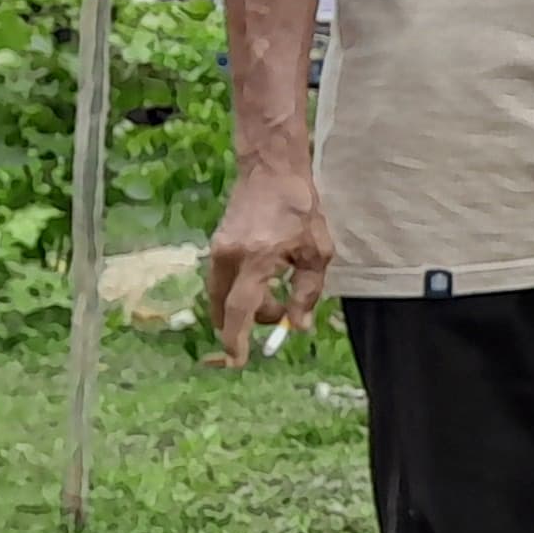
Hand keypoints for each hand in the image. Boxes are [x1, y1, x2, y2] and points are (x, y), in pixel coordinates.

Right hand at [203, 162, 333, 368]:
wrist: (271, 171)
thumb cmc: (301, 210)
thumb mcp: (317, 252)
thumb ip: (308, 292)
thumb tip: (298, 327)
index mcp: (257, 259)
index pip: (241, 310)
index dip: (237, 339)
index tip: (237, 361)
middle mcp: (229, 258)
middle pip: (228, 309)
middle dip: (249, 323)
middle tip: (281, 315)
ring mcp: (218, 252)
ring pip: (223, 297)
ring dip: (245, 307)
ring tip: (278, 295)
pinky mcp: (216, 247)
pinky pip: (222, 282)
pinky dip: (239, 292)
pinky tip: (264, 282)